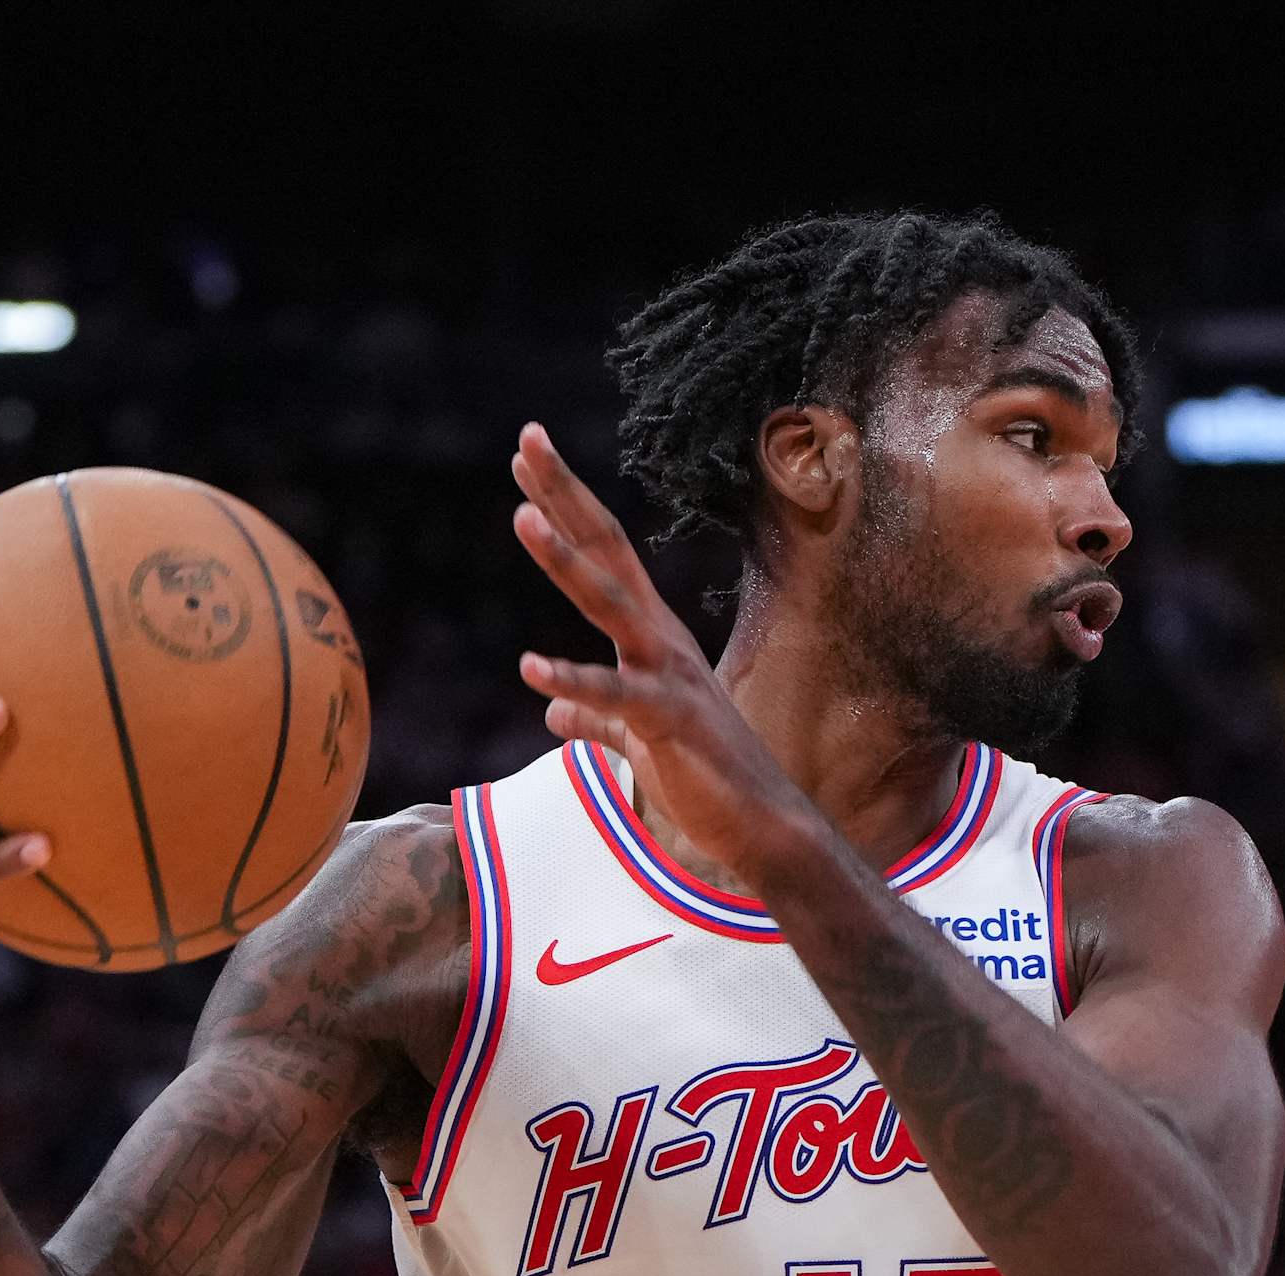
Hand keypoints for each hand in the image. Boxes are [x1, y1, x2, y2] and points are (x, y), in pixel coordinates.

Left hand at [511, 424, 809, 881]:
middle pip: (606, 551)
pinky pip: (617, 697)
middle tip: (528, 438)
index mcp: (651, 638)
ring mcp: (668, 676)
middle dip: (565, 495)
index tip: (527, 458)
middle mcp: (661, 641)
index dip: (565, 505)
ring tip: (523, 518)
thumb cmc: (706, 778)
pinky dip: (575, 680)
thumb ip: (594, 719)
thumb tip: (554, 713)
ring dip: (566, 561)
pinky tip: (532, 666)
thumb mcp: (635, 741)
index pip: (603, 554)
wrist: (762, 827)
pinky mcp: (669, 722)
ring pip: (611, 605)